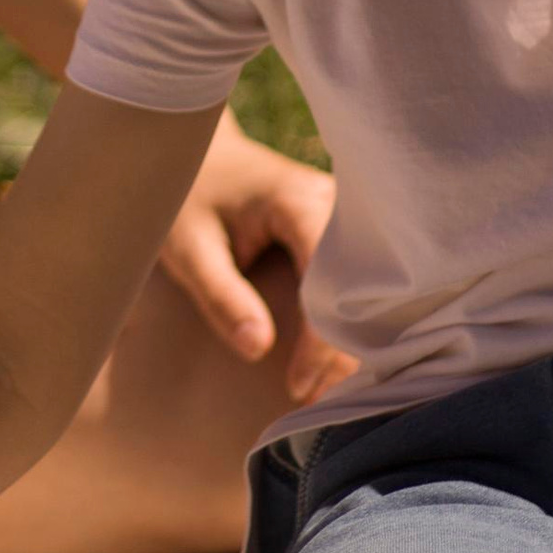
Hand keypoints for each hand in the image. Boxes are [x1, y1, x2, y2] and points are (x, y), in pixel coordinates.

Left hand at [156, 120, 355, 410]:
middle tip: (320, 404)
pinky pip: (358, 281)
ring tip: (329, 392)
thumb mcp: (188, 247)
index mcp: (299, 203)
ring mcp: (346, 216)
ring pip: (367, 288)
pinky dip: (348, 321)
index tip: (297, 388)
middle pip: (361, 290)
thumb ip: (221, 296)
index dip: (320, 343)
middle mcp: (336, 205)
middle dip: (346, 351)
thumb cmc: (185, 195)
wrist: (194, 149)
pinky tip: (334, 361)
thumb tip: (257, 350)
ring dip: (351, 339)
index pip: (330, 284)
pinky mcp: (344, 230)